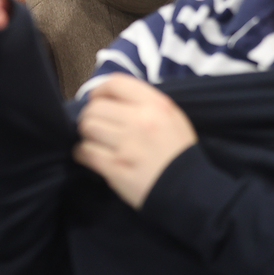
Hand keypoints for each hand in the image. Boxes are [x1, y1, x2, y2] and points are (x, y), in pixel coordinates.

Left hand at [74, 74, 196, 208]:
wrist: (190, 191)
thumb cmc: (179, 154)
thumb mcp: (173, 119)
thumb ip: (145, 104)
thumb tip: (111, 98)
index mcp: (156, 106)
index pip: (115, 83)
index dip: (99, 90)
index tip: (96, 99)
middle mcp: (140, 121)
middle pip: (95, 107)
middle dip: (90, 116)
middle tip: (96, 126)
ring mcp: (127, 145)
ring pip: (87, 127)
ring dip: (87, 135)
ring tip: (96, 141)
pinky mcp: (116, 166)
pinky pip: (85, 151)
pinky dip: (82, 153)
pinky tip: (90, 156)